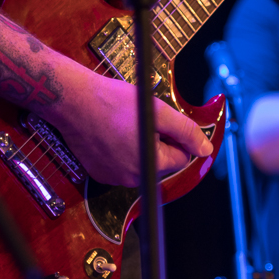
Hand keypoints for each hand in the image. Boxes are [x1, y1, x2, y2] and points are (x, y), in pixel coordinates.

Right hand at [47, 69, 212, 186]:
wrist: (73, 100)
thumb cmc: (111, 102)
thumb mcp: (157, 110)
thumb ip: (185, 131)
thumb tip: (205, 149)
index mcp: (150, 164)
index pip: (181, 158)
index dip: (175, 136)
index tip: (161, 119)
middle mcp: (131, 178)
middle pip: (160, 162)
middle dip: (157, 141)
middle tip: (140, 119)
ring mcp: (112, 177)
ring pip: (139, 162)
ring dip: (138, 145)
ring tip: (124, 123)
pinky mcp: (97, 172)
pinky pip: (119, 164)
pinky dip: (119, 150)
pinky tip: (110, 132)